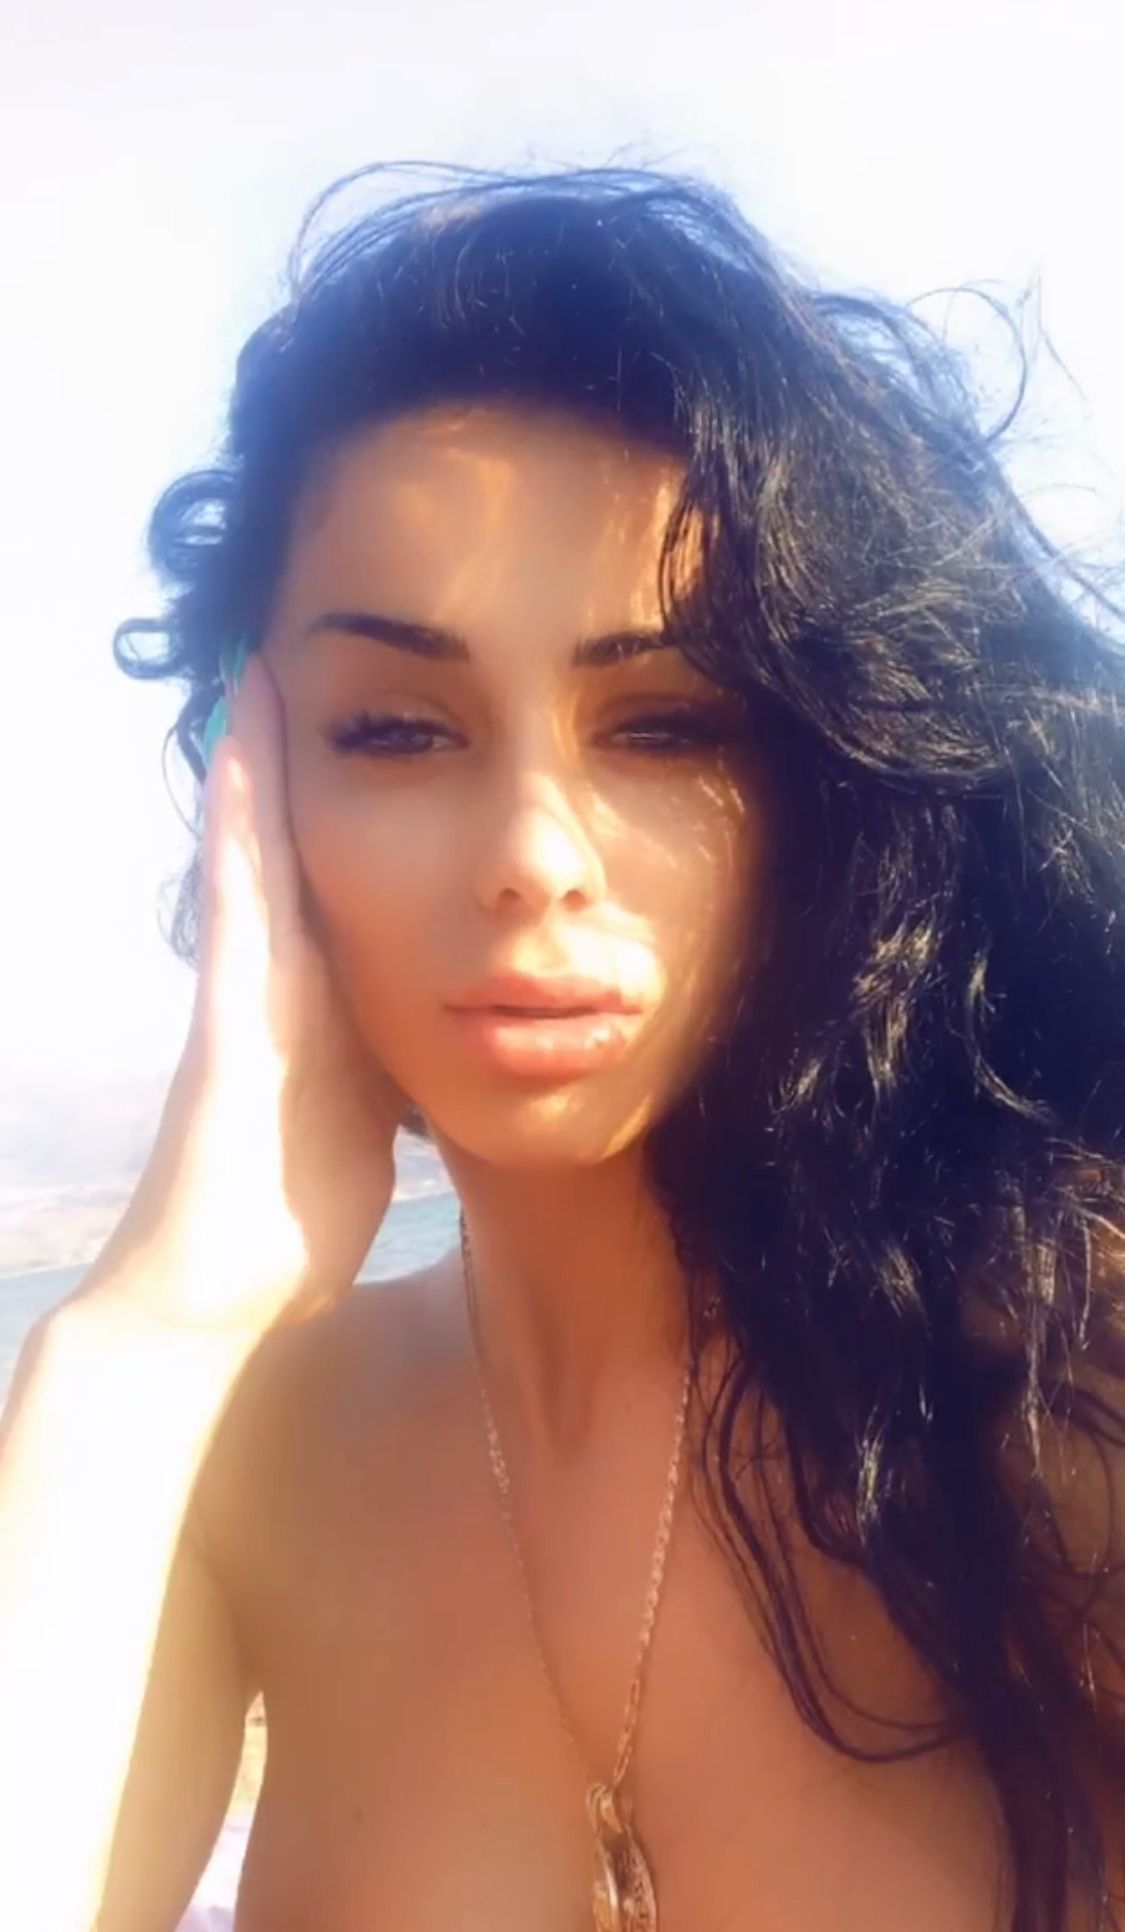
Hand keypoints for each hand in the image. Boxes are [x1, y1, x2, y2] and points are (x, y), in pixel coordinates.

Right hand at [74, 649, 409, 1341]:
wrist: (218, 1292)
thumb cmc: (295, 1217)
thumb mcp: (368, 1127)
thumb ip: (388, 1074)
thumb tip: (434, 1048)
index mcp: (323, 1009)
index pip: (338, 887)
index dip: (350, 810)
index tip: (372, 729)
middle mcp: (280, 988)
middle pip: (289, 853)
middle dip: (290, 765)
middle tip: (292, 657)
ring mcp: (247, 997)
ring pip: (256, 860)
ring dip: (255, 768)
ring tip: (260, 669)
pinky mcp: (228, 1019)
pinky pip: (238, 902)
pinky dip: (239, 826)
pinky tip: (243, 754)